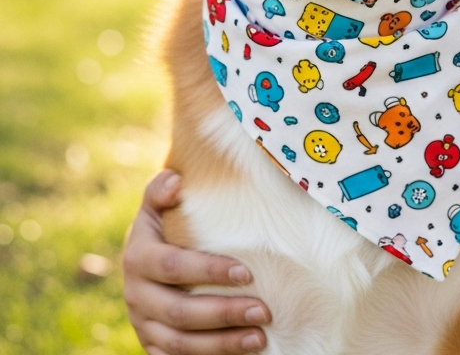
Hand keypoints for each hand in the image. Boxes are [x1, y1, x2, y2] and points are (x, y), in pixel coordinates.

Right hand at [123, 170, 270, 353]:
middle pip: (179, 312)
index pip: (173, 267)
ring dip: (221, 344)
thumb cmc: (166, 221)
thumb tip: (175, 182)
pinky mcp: (152, 345)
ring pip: (179, 344)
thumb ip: (161, 188)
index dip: (208, 272)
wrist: (147, 255)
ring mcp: (143, 325)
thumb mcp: (158, 202)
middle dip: (224, 314)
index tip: (247, 273)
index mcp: (138, 257)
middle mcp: (136, 295)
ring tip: (259, 338)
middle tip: (264, 312)